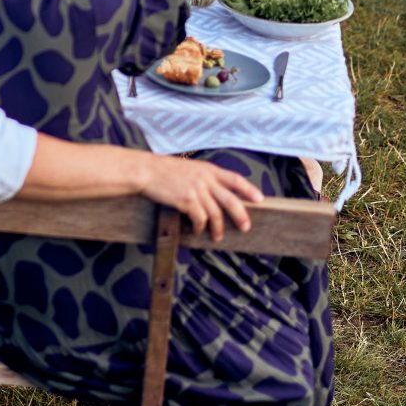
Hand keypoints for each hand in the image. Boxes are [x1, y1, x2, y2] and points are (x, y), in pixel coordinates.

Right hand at [137, 153, 262, 238]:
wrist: (146, 170)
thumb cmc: (163, 170)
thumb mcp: (188, 168)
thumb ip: (203, 177)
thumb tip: (213, 193)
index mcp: (208, 169)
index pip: (235, 179)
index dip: (249, 189)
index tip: (259, 198)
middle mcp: (205, 179)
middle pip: (231, 200)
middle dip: (240, 215)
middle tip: (245, 227)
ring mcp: (197, 189)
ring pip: (216, 214)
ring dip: (217, 228)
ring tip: (217, 237)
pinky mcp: (187, 200)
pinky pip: (199, 219)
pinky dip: (200, 227)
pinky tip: (197, 231)